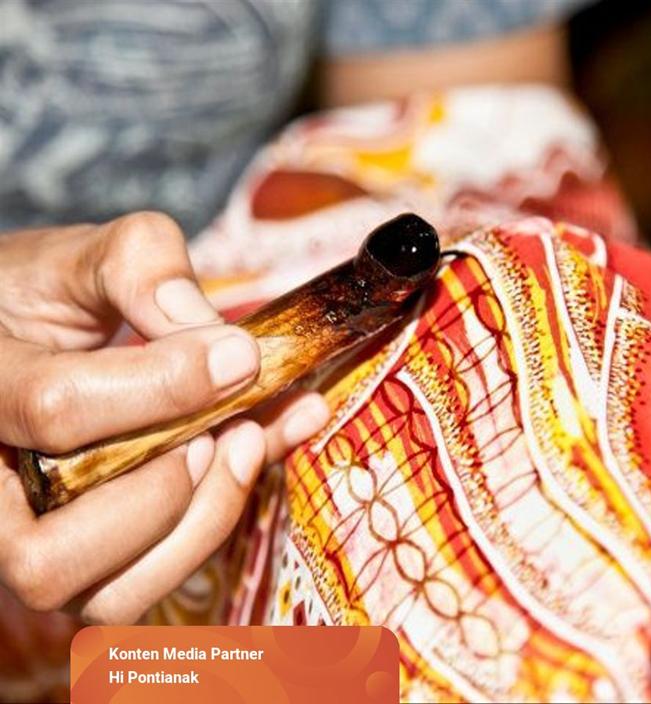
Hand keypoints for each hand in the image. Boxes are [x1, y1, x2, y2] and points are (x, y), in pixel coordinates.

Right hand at [0, 212, 328, 622]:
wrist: (15, 337)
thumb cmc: (39, 300)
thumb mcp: (77, 260)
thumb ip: (141, 270)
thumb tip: (223, 345)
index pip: (55, 410)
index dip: (163, 386)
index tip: (241, 354)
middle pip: (51, 555)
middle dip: (163, 492)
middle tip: (227, 427)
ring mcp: (25, 541)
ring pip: (104, 595)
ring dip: (199, 522)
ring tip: (247, 442)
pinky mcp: (81, 564)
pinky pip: (145, 591)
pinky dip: (215, 529)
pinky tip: (259, 456)